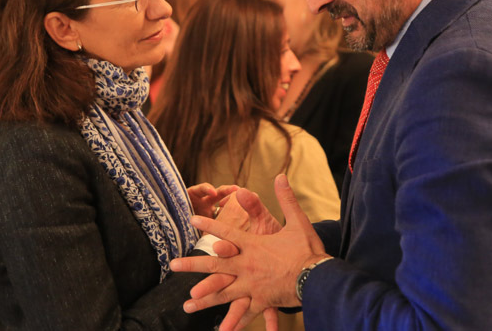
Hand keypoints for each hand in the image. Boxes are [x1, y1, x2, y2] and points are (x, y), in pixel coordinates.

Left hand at [172, 174, 328, 329]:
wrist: (318, 278)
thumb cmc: (308, 250)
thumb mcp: (297, 221)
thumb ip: (285, 199)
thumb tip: (280, 175)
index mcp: (253, 246)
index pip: (226, 232)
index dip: (209, 225)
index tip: (192, 220)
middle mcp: (247, 266)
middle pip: (214, 264)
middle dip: (192, 264)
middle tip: (172, 265)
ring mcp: (252, 286)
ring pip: (222, 293)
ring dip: (204, 299)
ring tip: (186, 305)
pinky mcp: (261, 301)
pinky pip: (244, 314)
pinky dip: (233, 323)